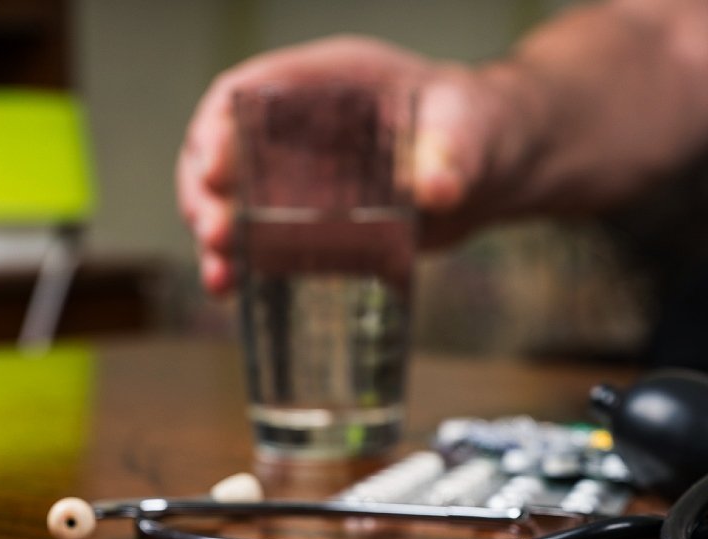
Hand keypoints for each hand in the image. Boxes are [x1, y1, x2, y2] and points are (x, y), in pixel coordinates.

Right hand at [176, 36, 508, 293]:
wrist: (500, 168)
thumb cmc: (482, 127)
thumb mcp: (471, 132)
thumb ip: (453, 156)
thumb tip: (439, 189)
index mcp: (328, 80)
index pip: (251, 92)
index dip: (222, 128)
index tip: (218, 171)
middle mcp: (303, 124)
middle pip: (226, 148)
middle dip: (208, 191)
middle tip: (215, 234)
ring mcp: (306, 171)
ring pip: (237, 198)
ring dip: (219, 235)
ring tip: (220, 276)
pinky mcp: (318, 216)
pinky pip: (269, 235)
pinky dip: (248, 261)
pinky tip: (233, 289)